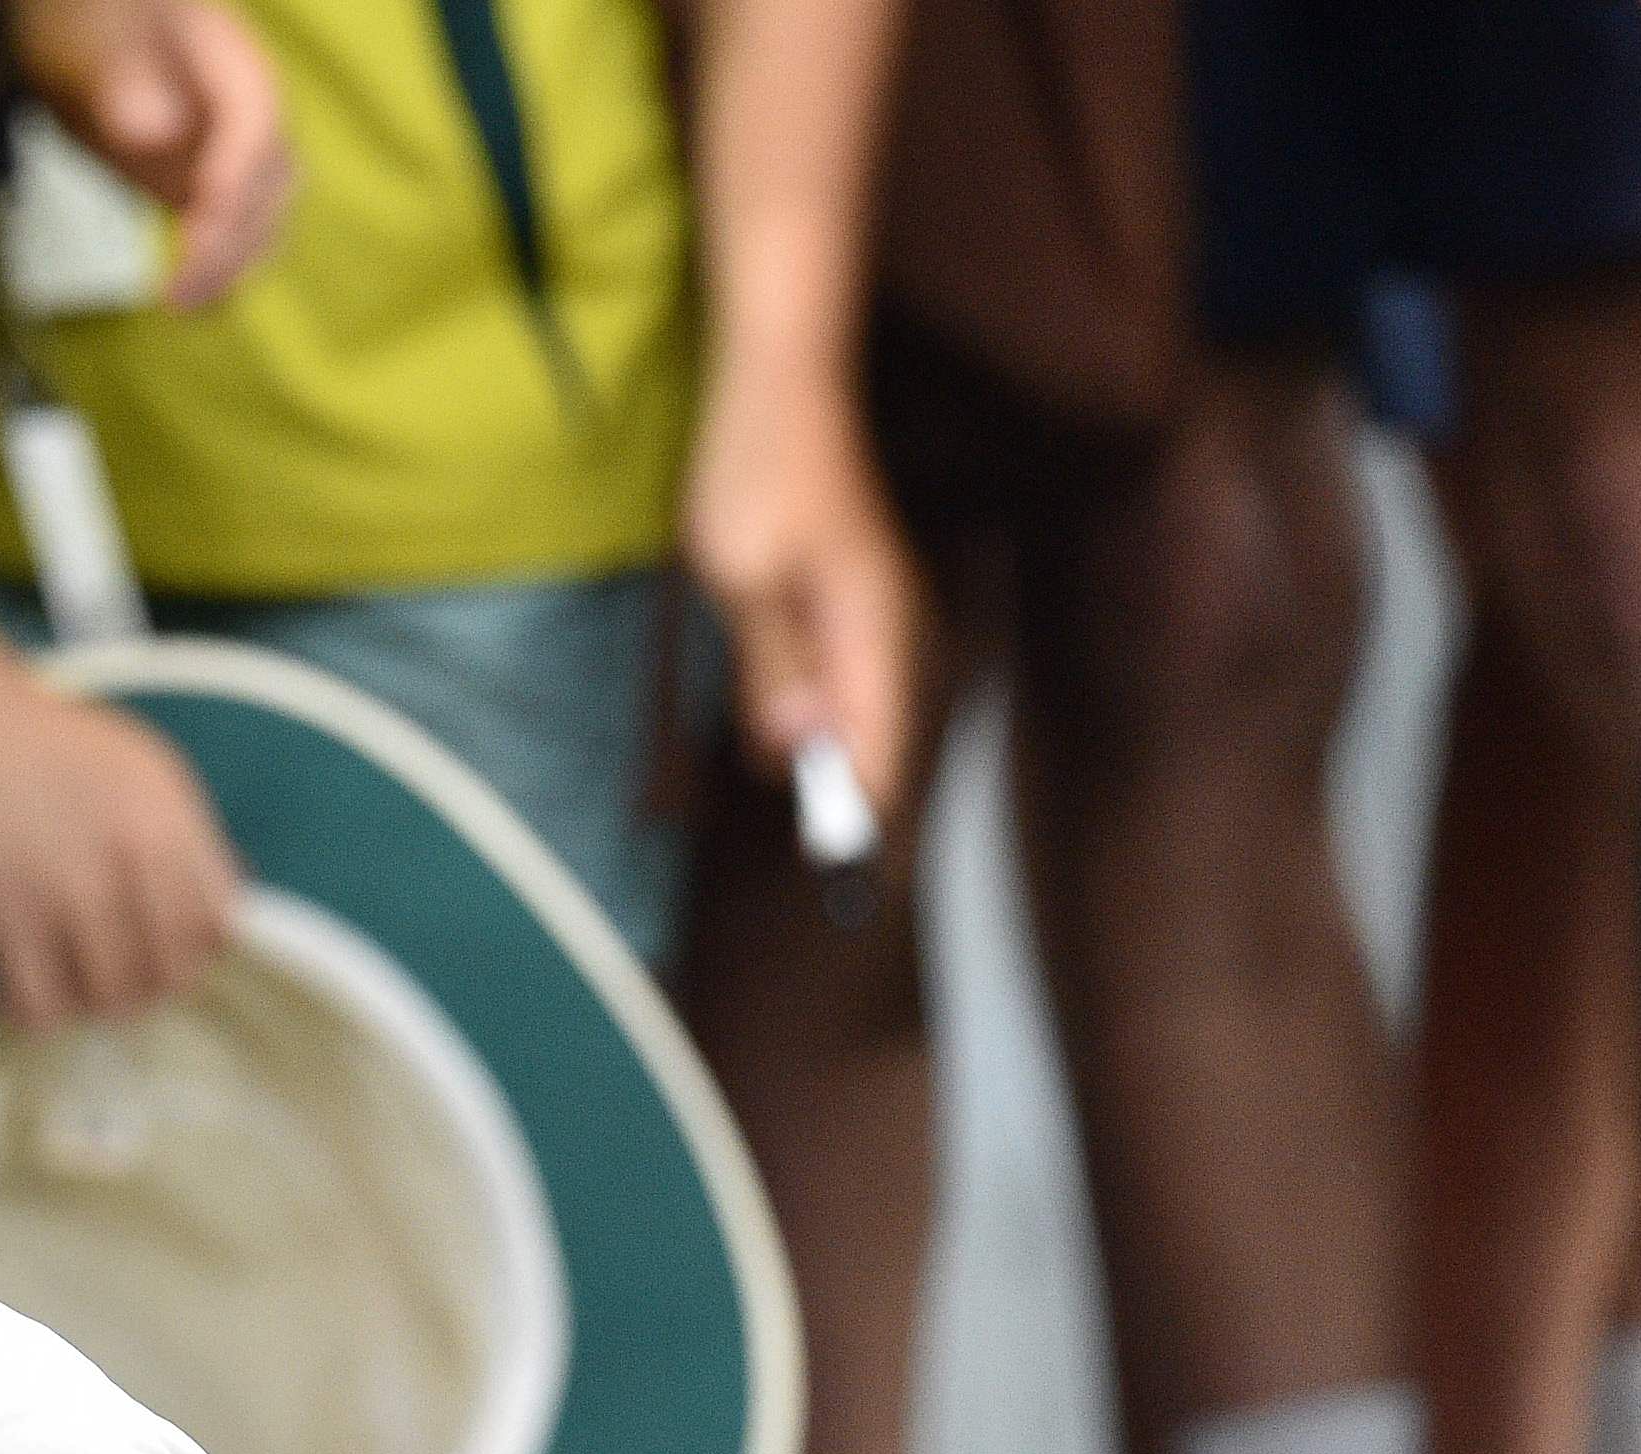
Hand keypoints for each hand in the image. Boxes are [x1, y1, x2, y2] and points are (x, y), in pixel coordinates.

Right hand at [0, 650, 243, 1028]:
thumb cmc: (35, 736)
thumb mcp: (138, 763)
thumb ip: (177, 829)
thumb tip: (206, 898)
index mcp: (168, 817)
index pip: (218, 924)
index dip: (195, 949)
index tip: (166, 949)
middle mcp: (128, 857)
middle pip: (170, 973)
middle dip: (146, 986)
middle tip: (116, 977)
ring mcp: (67, 892)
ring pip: (111, 999)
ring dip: (92, 1003)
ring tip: (70, 983)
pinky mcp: (5, 918)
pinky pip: (42, 1006)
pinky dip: (36, 1010)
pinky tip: (23, 985)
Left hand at [8, 0, 299, 305]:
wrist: (86, 29)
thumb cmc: (93, 20)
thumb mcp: (98, 41)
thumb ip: (125, 81)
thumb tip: (154, 130)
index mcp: (232, 61)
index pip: (256, 124)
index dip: (235, 178)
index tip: (201, 223)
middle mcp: (247, 109)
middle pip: (271, 181)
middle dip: (232, 239)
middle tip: (182, 288)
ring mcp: (232, 151)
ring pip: (263, 217)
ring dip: (232, 266)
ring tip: (186, 306)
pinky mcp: (208, 186)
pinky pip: (232, 234)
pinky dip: (219, 271)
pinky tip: (192, 305)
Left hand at [683, 357, 922, 813]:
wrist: (784, 386)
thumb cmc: (757, 472)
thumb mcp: (743, 578)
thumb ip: (774, 666)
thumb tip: (799, 747)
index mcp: (874, 632)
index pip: (882, 758)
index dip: (855, 827)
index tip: (828, 880)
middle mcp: (896, 634)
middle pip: (880, 754)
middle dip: (836, 803)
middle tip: (796, 837)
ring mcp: (884, 623)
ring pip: (861, 725)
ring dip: (819, 763)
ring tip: (782, 786)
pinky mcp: (860, 614)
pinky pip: (847, 690)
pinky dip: (812, 722)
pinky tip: (772, 729)